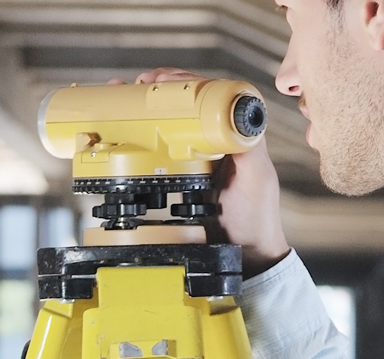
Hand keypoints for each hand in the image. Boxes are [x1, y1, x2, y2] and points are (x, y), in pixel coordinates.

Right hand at [128, 67, 291, 276]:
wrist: (245, 255)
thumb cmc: (256, 219)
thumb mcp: (256, 180)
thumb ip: (249, 148)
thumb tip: (238, 117)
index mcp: (239, 135)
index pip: (212, 95)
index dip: (187, 82)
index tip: (164, 80)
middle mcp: (218, 141)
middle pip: (187, 104)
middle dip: (161, 90)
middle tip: (138, 85)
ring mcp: (200, 157)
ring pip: (173, 123)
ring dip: (149, 108)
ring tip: (127, 97)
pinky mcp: (185, 175)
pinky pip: (164, 148)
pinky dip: (145, 135)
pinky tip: (130, 130)